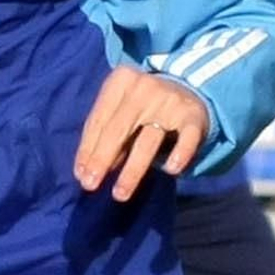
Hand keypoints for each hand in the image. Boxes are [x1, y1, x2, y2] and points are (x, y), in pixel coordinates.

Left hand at [74, 67, 210, 201]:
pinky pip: (187, 139)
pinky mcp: (193, 115)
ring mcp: (170, 100)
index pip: (99, 119)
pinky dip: (180, 154)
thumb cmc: (142, 105)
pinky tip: (171, 170)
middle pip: (118, 129)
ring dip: (133, 171)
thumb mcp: (119, 110)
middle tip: (91, 185)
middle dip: (102, 159)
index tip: (81, 175)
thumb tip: (86, 171)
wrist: (186, 88)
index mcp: (121, 80)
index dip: (87, 149)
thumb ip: (103, 135)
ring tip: (120, 194)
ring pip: (147, 141)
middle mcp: (144, 87)